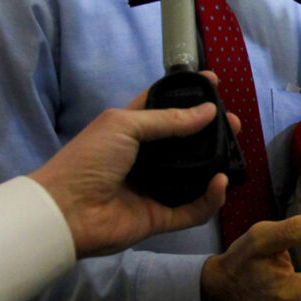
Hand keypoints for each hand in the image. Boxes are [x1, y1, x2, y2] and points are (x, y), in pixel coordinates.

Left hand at [29, 76, 234, 257]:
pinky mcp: (160, 217)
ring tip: (235, 149)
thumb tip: (209, 111)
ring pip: (195, 176)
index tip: (214, 83)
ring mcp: (154, 188)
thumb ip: (167, 118)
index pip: (165, 109)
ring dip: (217, 163)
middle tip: (232, 123)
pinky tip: (220, 182)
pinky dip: (210, 198)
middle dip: (211, 132)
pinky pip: (194, 210)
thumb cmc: (89, 159)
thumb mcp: (124, 125)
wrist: (66, 210)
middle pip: (186, 143)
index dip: (188, 96)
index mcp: (132, 131)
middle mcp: (146, 158)